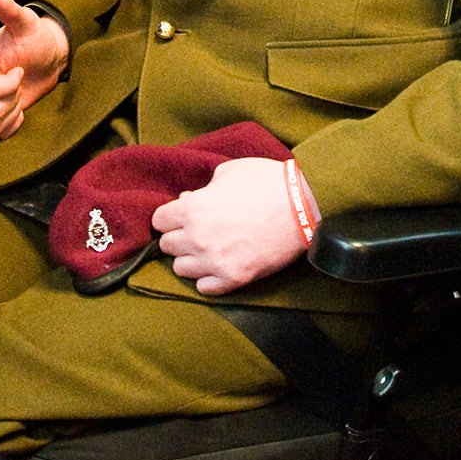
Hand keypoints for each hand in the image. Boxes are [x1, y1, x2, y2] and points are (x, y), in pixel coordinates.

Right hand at [0, 0, 69, 138]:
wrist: (46, 59)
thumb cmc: (35, 39)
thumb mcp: (26, 24)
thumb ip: (11, 12)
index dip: (9, 85)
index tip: (19, 69)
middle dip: (13, 97)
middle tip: (20, 79)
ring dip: (15, 110)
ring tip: (19, 91)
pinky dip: (13, 124)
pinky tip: (19, 108)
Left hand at [152, 157, 312, 295]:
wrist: (302, 206)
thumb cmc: (266, 182)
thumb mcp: (228, 171)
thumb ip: (203, 188)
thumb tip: (190, 200)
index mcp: (191, 209)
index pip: (158, 221)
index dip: (170, 216)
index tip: (181, 216)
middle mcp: (197, 238)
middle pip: (167, 246)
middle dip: (179, 237)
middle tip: (197, 231)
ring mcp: (214, 262)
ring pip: (181, 269)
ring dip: (191, 259)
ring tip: (208, 250)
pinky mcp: (234, 279)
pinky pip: (204, 288)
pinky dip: (208, 279)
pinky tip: (219, 265)